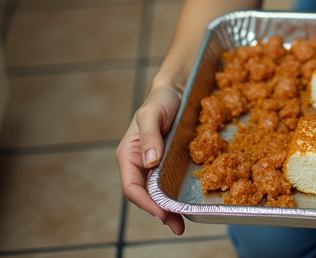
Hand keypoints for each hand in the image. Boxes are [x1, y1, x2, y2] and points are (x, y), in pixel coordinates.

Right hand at [117, 83, 185, 235]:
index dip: (146, 203)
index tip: (162, 212)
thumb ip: (150, 136)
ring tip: (182, 225)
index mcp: (129, 154)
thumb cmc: (160, 100)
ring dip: (169, 210)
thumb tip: (150, 163)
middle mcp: (139, 164)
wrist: (177, 90)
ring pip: (158, 194)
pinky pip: (170, 184)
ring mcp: (154, 165)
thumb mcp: (152, 113)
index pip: (132, 187)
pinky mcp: (168, 163)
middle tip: (177, 226)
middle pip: (145, 195)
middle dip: (159, 212)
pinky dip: (176, 197)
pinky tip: (186, 207)